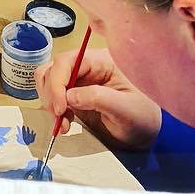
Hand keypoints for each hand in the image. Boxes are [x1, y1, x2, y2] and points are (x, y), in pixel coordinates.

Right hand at [37, 45, 161, 149]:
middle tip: (59, 117)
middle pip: (54, 69)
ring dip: (50, 102)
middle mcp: (87, 66)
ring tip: (62, 122)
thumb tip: (68, 96)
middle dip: (52, 93)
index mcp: (101, 61)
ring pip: (49, 80)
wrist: (146, 133)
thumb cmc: (142, 117)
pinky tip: (64, 123)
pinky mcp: (74, 95)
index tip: (60, 107)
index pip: (68, 60)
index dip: (58, 82)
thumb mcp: (126, 109)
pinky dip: (53, 110)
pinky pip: (53, 96)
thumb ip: (99, 98)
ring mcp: (79, 80)